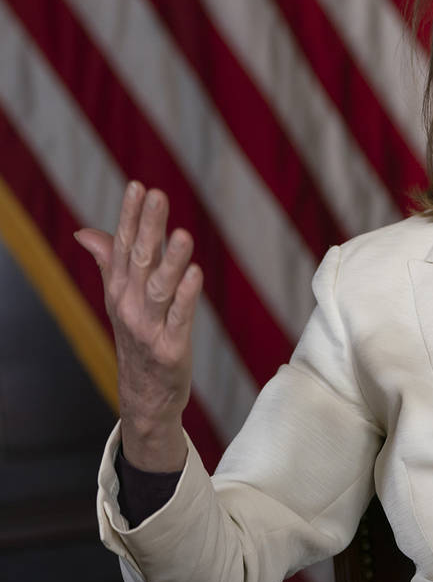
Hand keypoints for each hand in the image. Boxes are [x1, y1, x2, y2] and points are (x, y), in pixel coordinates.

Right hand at [75, 181, 200, 471]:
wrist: (144, 396)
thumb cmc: (138, 340)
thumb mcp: (121, 300)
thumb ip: (110, 263)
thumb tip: (86, 232)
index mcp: (119, 291)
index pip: (123, 246)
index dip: (131, 217)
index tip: (138, 185)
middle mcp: (129, 306)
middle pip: (140, 260)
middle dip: (148, 227)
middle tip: (157, 195)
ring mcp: (149, 328)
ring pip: (160, 288)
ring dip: (170, 260)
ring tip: (182, 233)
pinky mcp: (171, 348)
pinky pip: (179, 319)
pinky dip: (187, 297)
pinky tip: (196, 273)